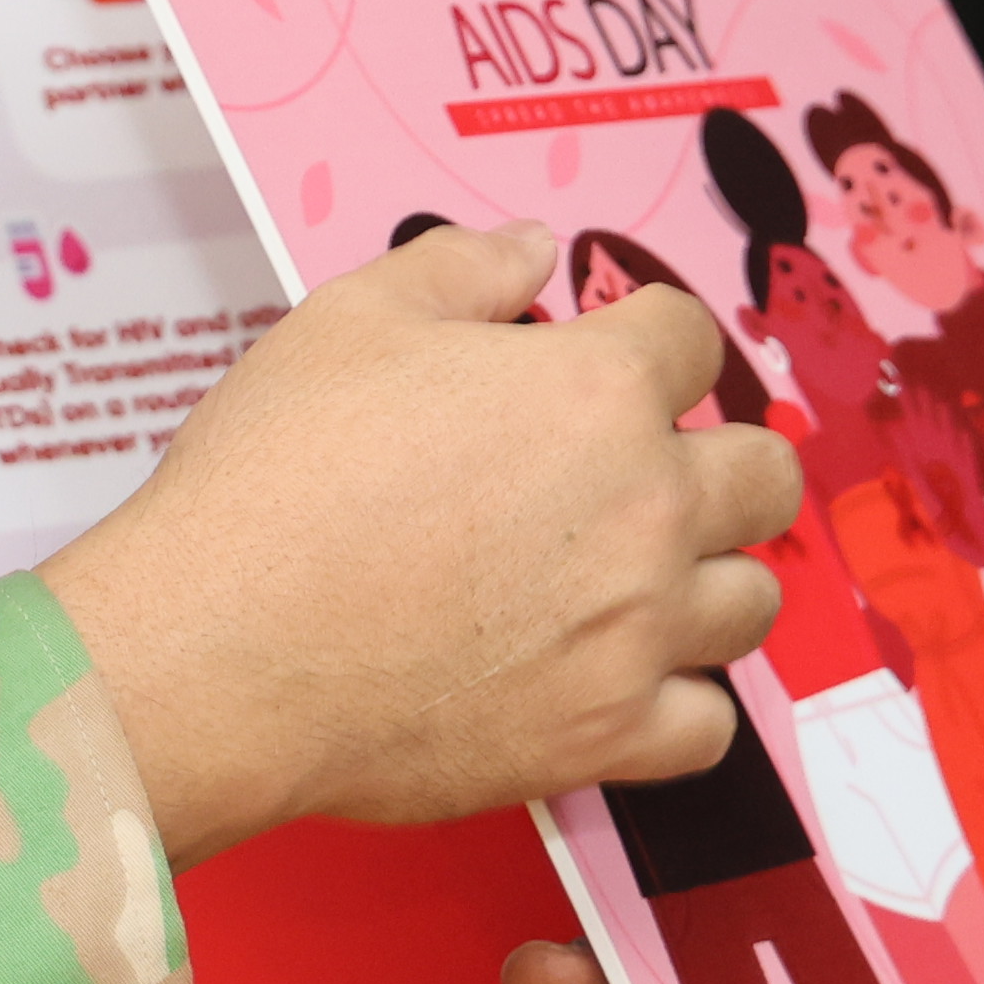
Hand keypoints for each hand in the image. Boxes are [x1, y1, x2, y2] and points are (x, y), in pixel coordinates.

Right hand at [42, 221, 800, 855]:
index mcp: (595, 390)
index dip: (647, 339)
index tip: (614, 360)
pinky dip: (677, 706)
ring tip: (640, 581)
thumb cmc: (273, 483)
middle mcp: (644, 508)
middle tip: (650, 474)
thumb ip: (463, 268)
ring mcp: (634, 630)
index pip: (690, 338)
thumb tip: (537, 247)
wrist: (218, 651)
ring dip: (707, 582)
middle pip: (765, 474)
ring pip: (751, 602)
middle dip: (720, 459)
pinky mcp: (603, 736)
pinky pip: (709, 727)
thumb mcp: (349, 320)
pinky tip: (621, 682)